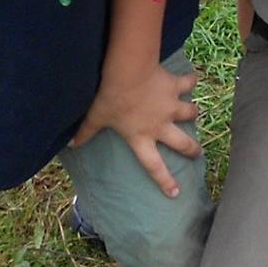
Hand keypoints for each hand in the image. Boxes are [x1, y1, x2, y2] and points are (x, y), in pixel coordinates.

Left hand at [72, 61, 200, 195]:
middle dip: (192, 150)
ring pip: (190, 113)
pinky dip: (191, 80)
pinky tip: (193, 78)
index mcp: (141, 137)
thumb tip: (69, 145)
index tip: (176, 193)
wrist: (128, 73)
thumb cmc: (111, 98)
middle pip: (183, 143)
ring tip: (193, 113)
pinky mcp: (175, 87)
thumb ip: (85, 132)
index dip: (165, 181)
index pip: (154, 166)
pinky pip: (188, 83)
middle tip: (198, 153)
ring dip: (192, 113)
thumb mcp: (96, 117)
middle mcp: (160, 125)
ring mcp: (171, 106)